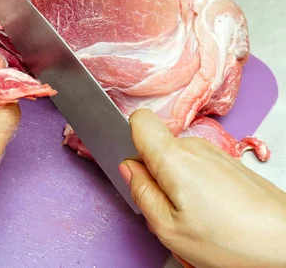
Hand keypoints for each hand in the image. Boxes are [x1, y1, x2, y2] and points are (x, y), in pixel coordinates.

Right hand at [120, 109, 285, 267]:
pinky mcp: (230, 165)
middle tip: (166, 210)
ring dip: (176, 187)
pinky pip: (198, 170)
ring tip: (194, 218)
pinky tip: (212, 217)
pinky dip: (197, 191)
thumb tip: (129, 170)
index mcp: (173, 157)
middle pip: (157, 148)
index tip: (131, 163)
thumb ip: (141, 193)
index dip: (128, 137)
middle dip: (154, 176)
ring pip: (178, 162)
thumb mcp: (168, 227)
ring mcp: (216, 154)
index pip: (139, 120)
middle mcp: (195, 147)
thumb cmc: (233, 241)